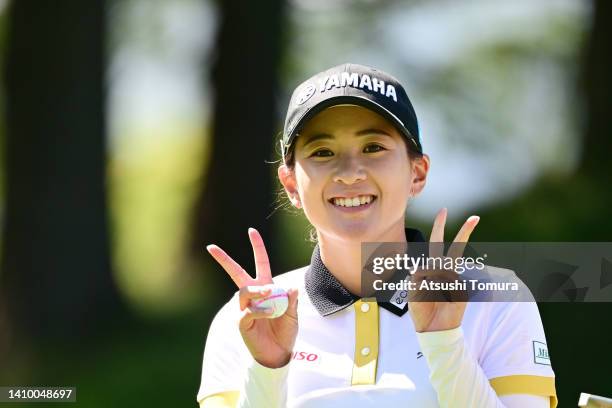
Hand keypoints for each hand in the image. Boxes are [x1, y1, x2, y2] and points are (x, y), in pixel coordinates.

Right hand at [206, 228, 298, 367]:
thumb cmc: (285, 331)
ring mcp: (245, 308)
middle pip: (236, 273)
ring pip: (245, 291)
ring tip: (269, 294)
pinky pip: (248, 312)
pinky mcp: (242, 322)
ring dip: (258, 291)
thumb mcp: (293, 313)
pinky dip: (261, 312)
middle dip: (224, 260)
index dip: (257, 247)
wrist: (278, 353)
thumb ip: (292, 301)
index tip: (252, 231)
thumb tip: (292, 287)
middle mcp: (253, 295)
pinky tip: (270, 315)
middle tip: (210, 247)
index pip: (260, 263)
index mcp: (266, 288)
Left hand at [408, 208, 478, 332]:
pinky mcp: (462, 292)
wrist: (434, 330)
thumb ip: (417, 277)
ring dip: (431, 282)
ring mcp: (455, 281)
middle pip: (455, 248)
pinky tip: (439, 301)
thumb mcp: (413, 292)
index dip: (439, 228)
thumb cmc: (422, 311)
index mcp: (432, 269)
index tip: (444, 212)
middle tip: (473, 217)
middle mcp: (445, 272)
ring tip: (429, 296)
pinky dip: (437, 291)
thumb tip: (421, 267)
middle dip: (463, 232)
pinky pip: (447, 285)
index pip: (436, 244)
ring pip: (444, 270)